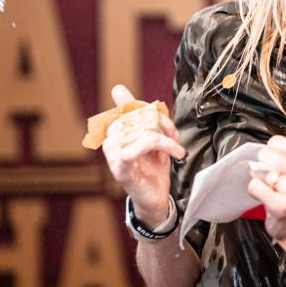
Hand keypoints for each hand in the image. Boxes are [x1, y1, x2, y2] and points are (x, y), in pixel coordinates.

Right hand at [102, 84, 185, 223]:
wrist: (156, 197)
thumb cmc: (153, 167)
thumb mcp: (150, 135)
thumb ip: (140, 114)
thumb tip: (117, 89)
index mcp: (115, 130)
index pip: (132, 107)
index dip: (153, 112)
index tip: (166, 125)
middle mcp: (110, 140)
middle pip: (140, 117)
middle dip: (164, 126)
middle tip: (174, 139)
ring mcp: (113, 155)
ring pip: (144, 130)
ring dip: (166, 140)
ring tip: (172, 151)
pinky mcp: (121, 168)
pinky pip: (140, 146)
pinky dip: (162, 147)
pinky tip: (169, 157)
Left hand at [247, 106, 285, 254]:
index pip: (273, 142)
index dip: (274, 155)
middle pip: (264, 155)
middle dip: (266, 169)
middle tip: (279, 182)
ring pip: (258, 172)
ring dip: (262, 183)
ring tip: (276, 192)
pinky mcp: (282, 205)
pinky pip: (254, 186)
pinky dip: (256, 193)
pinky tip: (269, 200)